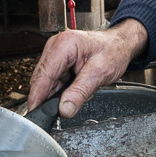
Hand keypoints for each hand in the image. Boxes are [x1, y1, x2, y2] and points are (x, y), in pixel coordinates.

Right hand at [28, 19, 147, 117]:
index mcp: (64, 45)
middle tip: (66, 107)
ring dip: (61, 93)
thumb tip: (64, 109)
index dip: (37, 96)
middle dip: (52, 96)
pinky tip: (78, 87)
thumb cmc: (114, 51)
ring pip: (48, 82)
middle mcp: (56, 46)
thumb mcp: (100, 73)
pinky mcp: (58, 61)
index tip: (35, 112)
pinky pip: (54, 81)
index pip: (44, 75)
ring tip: (81, 90)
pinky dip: (64, 89)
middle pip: (42, 79)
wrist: (120, 45)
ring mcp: (55, 53)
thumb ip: (81, 92)